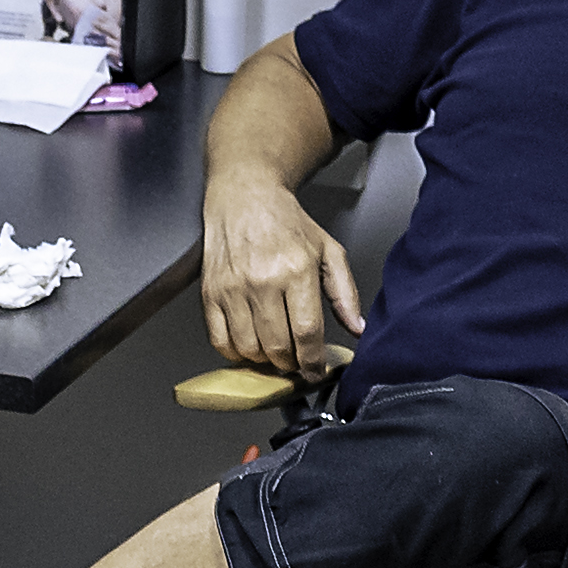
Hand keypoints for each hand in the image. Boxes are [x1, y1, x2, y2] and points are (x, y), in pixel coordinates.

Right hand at [198, 166, 363, 373]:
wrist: (244, 196)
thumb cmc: (286, 222)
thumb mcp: (328, 250)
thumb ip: (345, 292)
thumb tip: (357, 329)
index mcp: (296, 270)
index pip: (306, 332)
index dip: (313, 361)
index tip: (316, 371)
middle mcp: (262, 281)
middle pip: (277, 346)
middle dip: (290, 364)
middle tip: (297, 362)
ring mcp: (232, 289)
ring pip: (249, 348)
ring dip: (264, 361)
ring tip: (275, 353)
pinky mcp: (210, 293)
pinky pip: (220, 340)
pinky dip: (235, 353)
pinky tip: (250, 345)